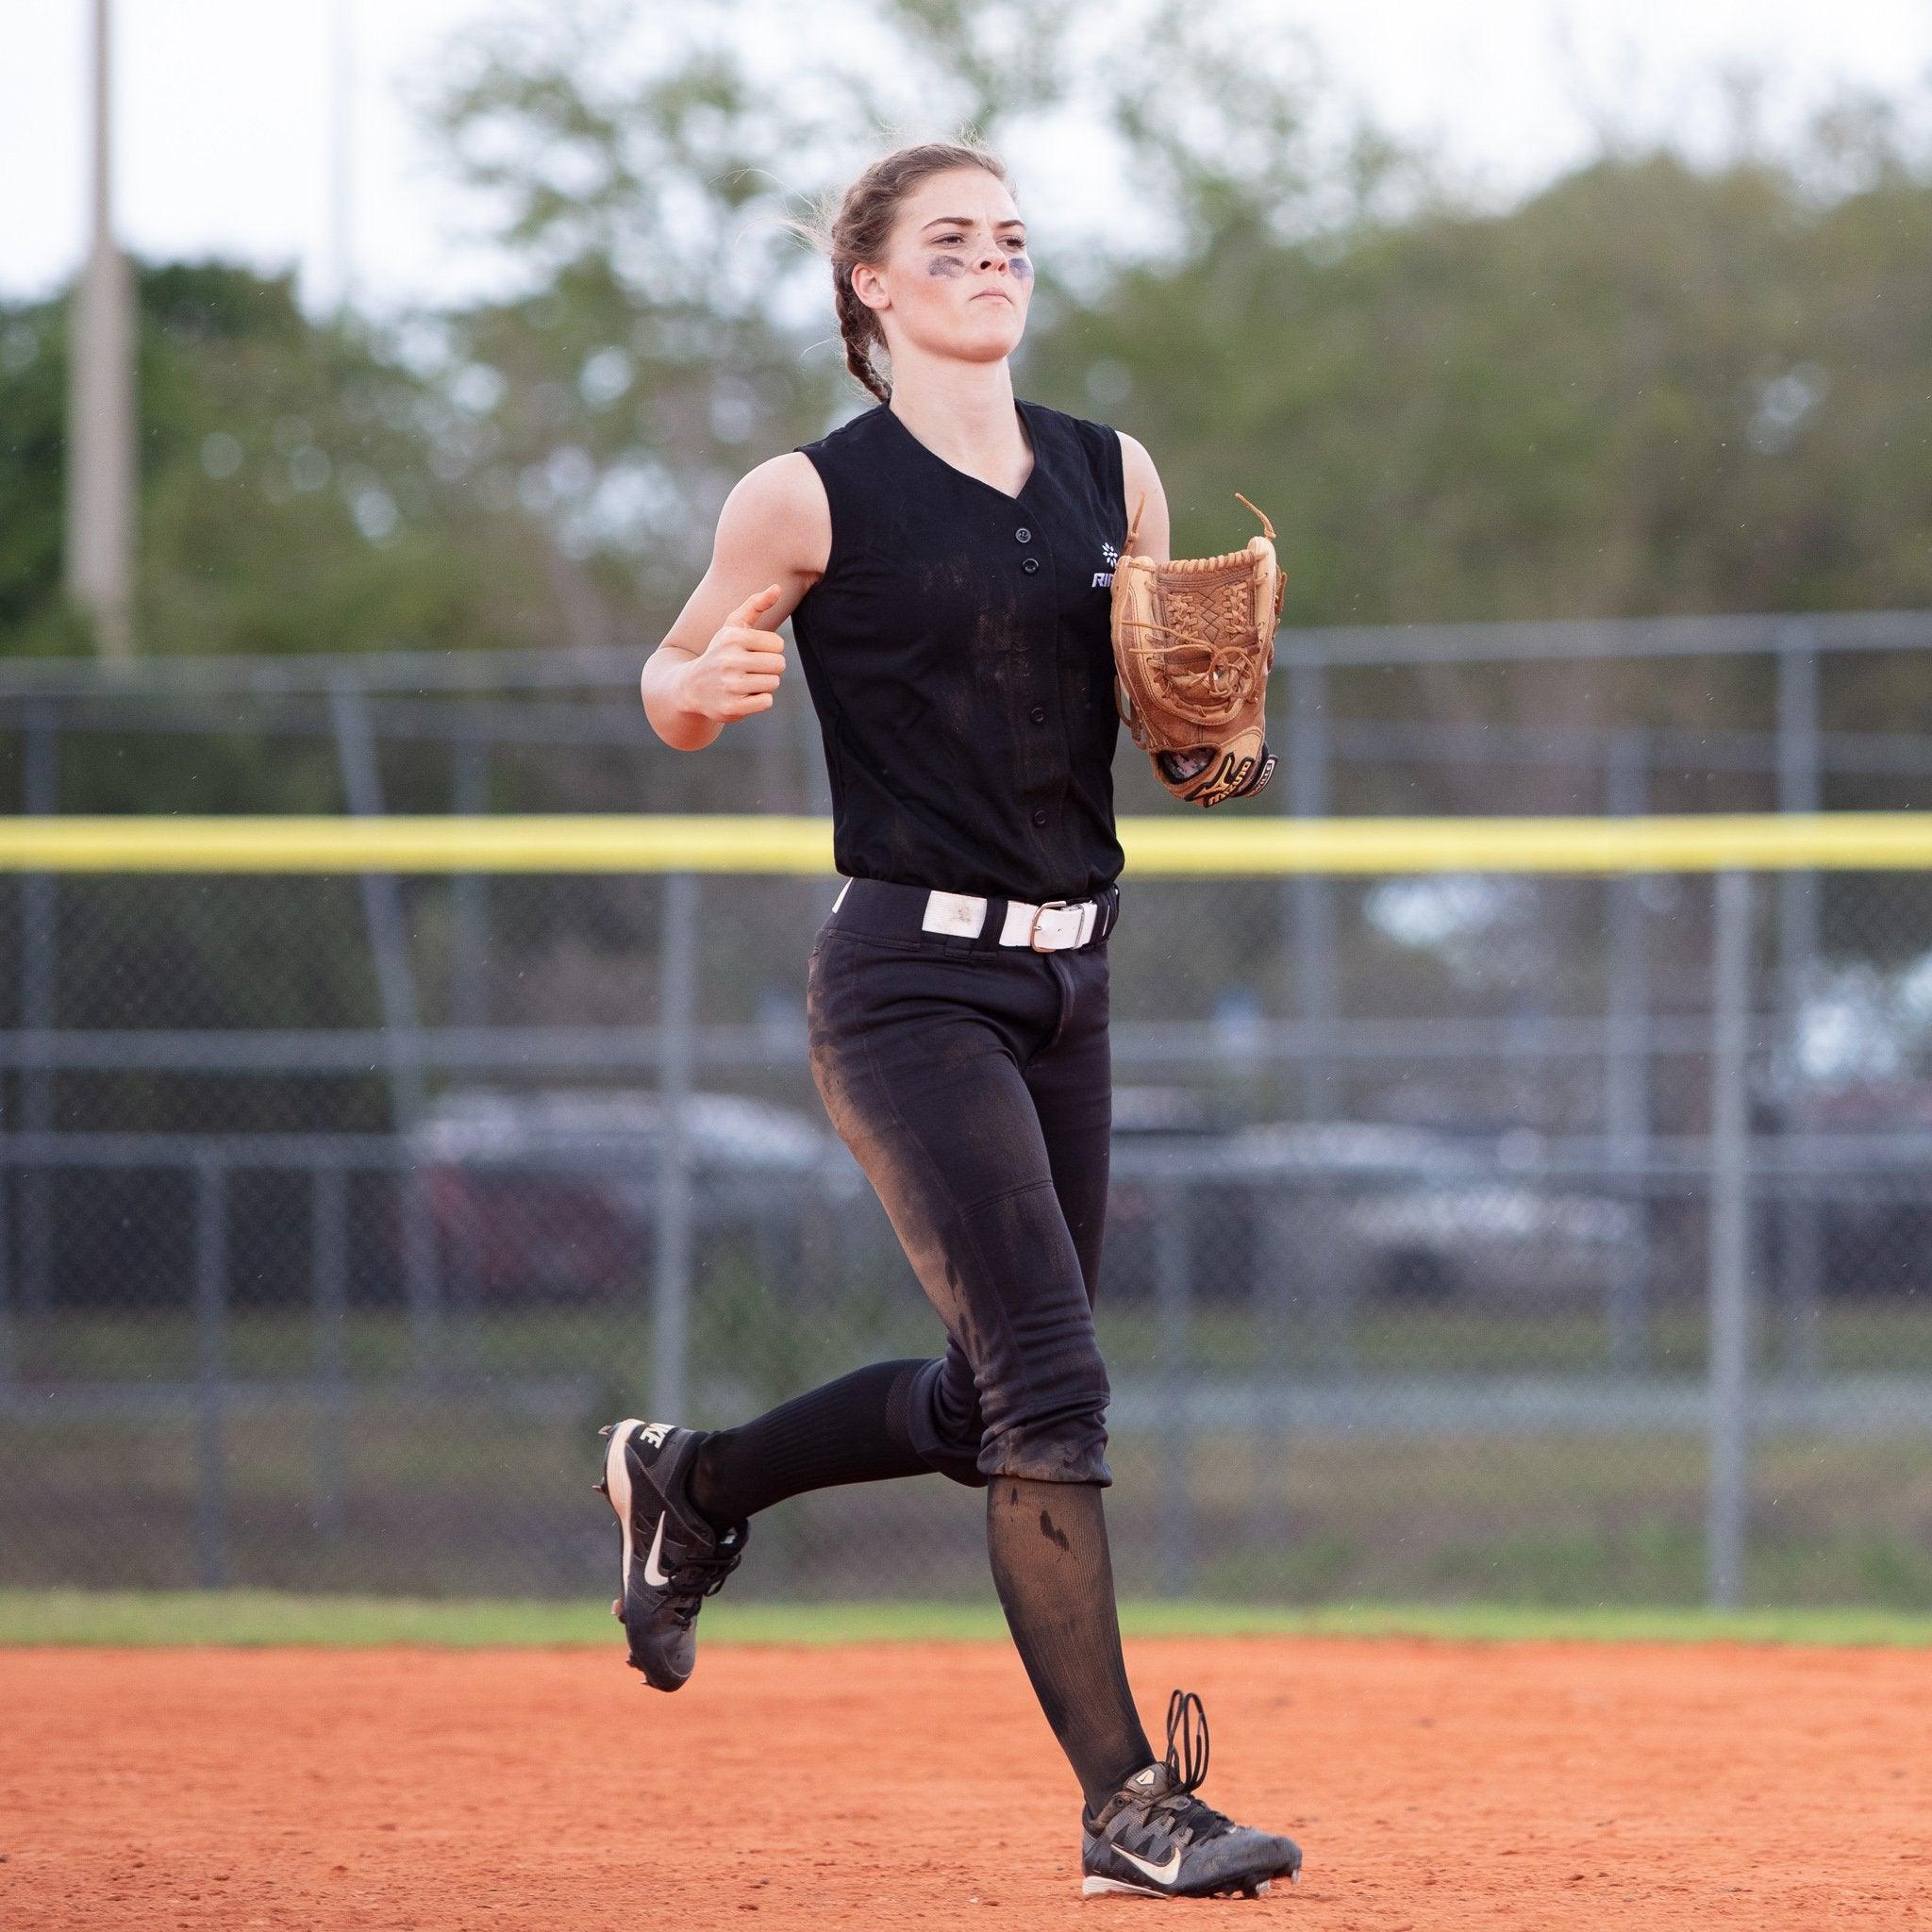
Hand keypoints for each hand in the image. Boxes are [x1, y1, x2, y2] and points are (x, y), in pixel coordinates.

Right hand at [679, 585, 785, 721]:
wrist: (691, 687)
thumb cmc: (719, 652)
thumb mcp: (732, 626)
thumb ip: (755, 605)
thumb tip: (778, 588)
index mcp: (732, 637)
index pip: (778, 645)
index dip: (769, 650)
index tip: (752, 653)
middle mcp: (729, 660)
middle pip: (779, 665)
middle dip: (769, 668)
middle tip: (750, 670)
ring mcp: (730, 685)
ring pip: (773, 683)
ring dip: (764, 684)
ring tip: (745, 682)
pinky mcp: (732, 707)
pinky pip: (766, 702)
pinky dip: (759, 700)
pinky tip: (743, 696)